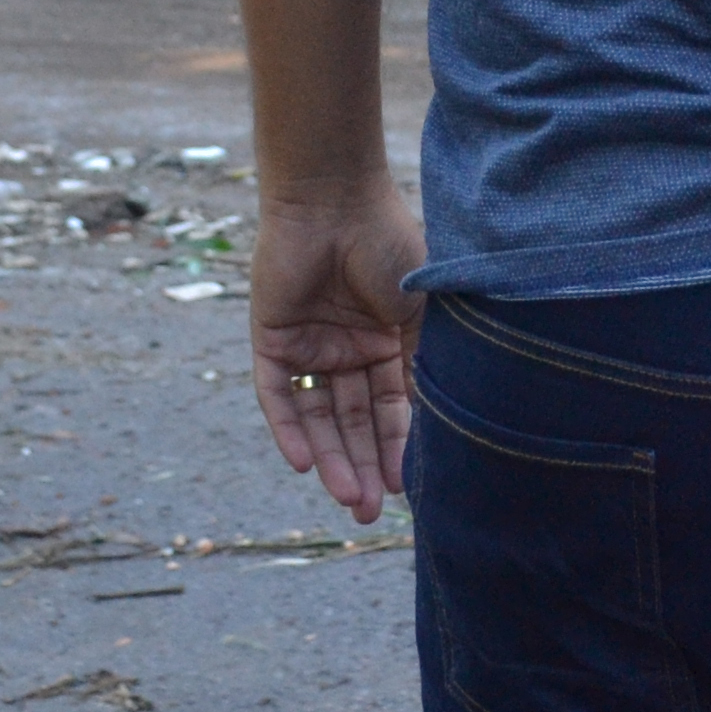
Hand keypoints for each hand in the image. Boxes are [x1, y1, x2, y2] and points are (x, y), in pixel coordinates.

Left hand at [250, 184, 424, 521]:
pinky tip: (303, 466)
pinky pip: (278, 395)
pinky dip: (288, 430)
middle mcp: (346, 349)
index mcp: (386, 342)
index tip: (408, 490)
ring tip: (346, 499)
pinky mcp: (272, 340)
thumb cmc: (389, 243)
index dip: (399, 448)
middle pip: (353, 422)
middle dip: (363, 466)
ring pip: (318, 418)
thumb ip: (423, 365)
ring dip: (331, 458)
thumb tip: (438, 425)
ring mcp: (309, 346)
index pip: (392, 410)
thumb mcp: (421, 312)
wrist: (335, 198)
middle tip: (369, 514)